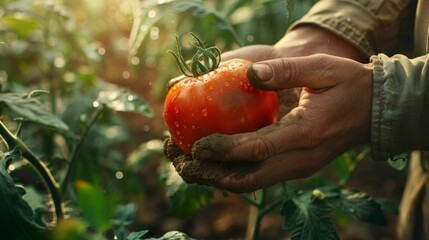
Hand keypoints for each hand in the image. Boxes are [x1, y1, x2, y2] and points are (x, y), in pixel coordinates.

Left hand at [166, 54, 372, 192]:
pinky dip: (230, 172)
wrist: (377, 111)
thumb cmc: (350, 86)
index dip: (224, 150)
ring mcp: (298, 167)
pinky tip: (211, 160)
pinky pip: (257, 176)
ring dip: (215, 177)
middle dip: (209, 174)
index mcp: (306, 135)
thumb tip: (249, 73)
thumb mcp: (322, 68)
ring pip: (250, 183)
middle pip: (247, 179)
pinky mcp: (295, 167)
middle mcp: (300, 160)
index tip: (196, 146)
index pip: (257, 150)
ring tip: (186, 163)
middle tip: (179, 160)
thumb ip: (286, 70)